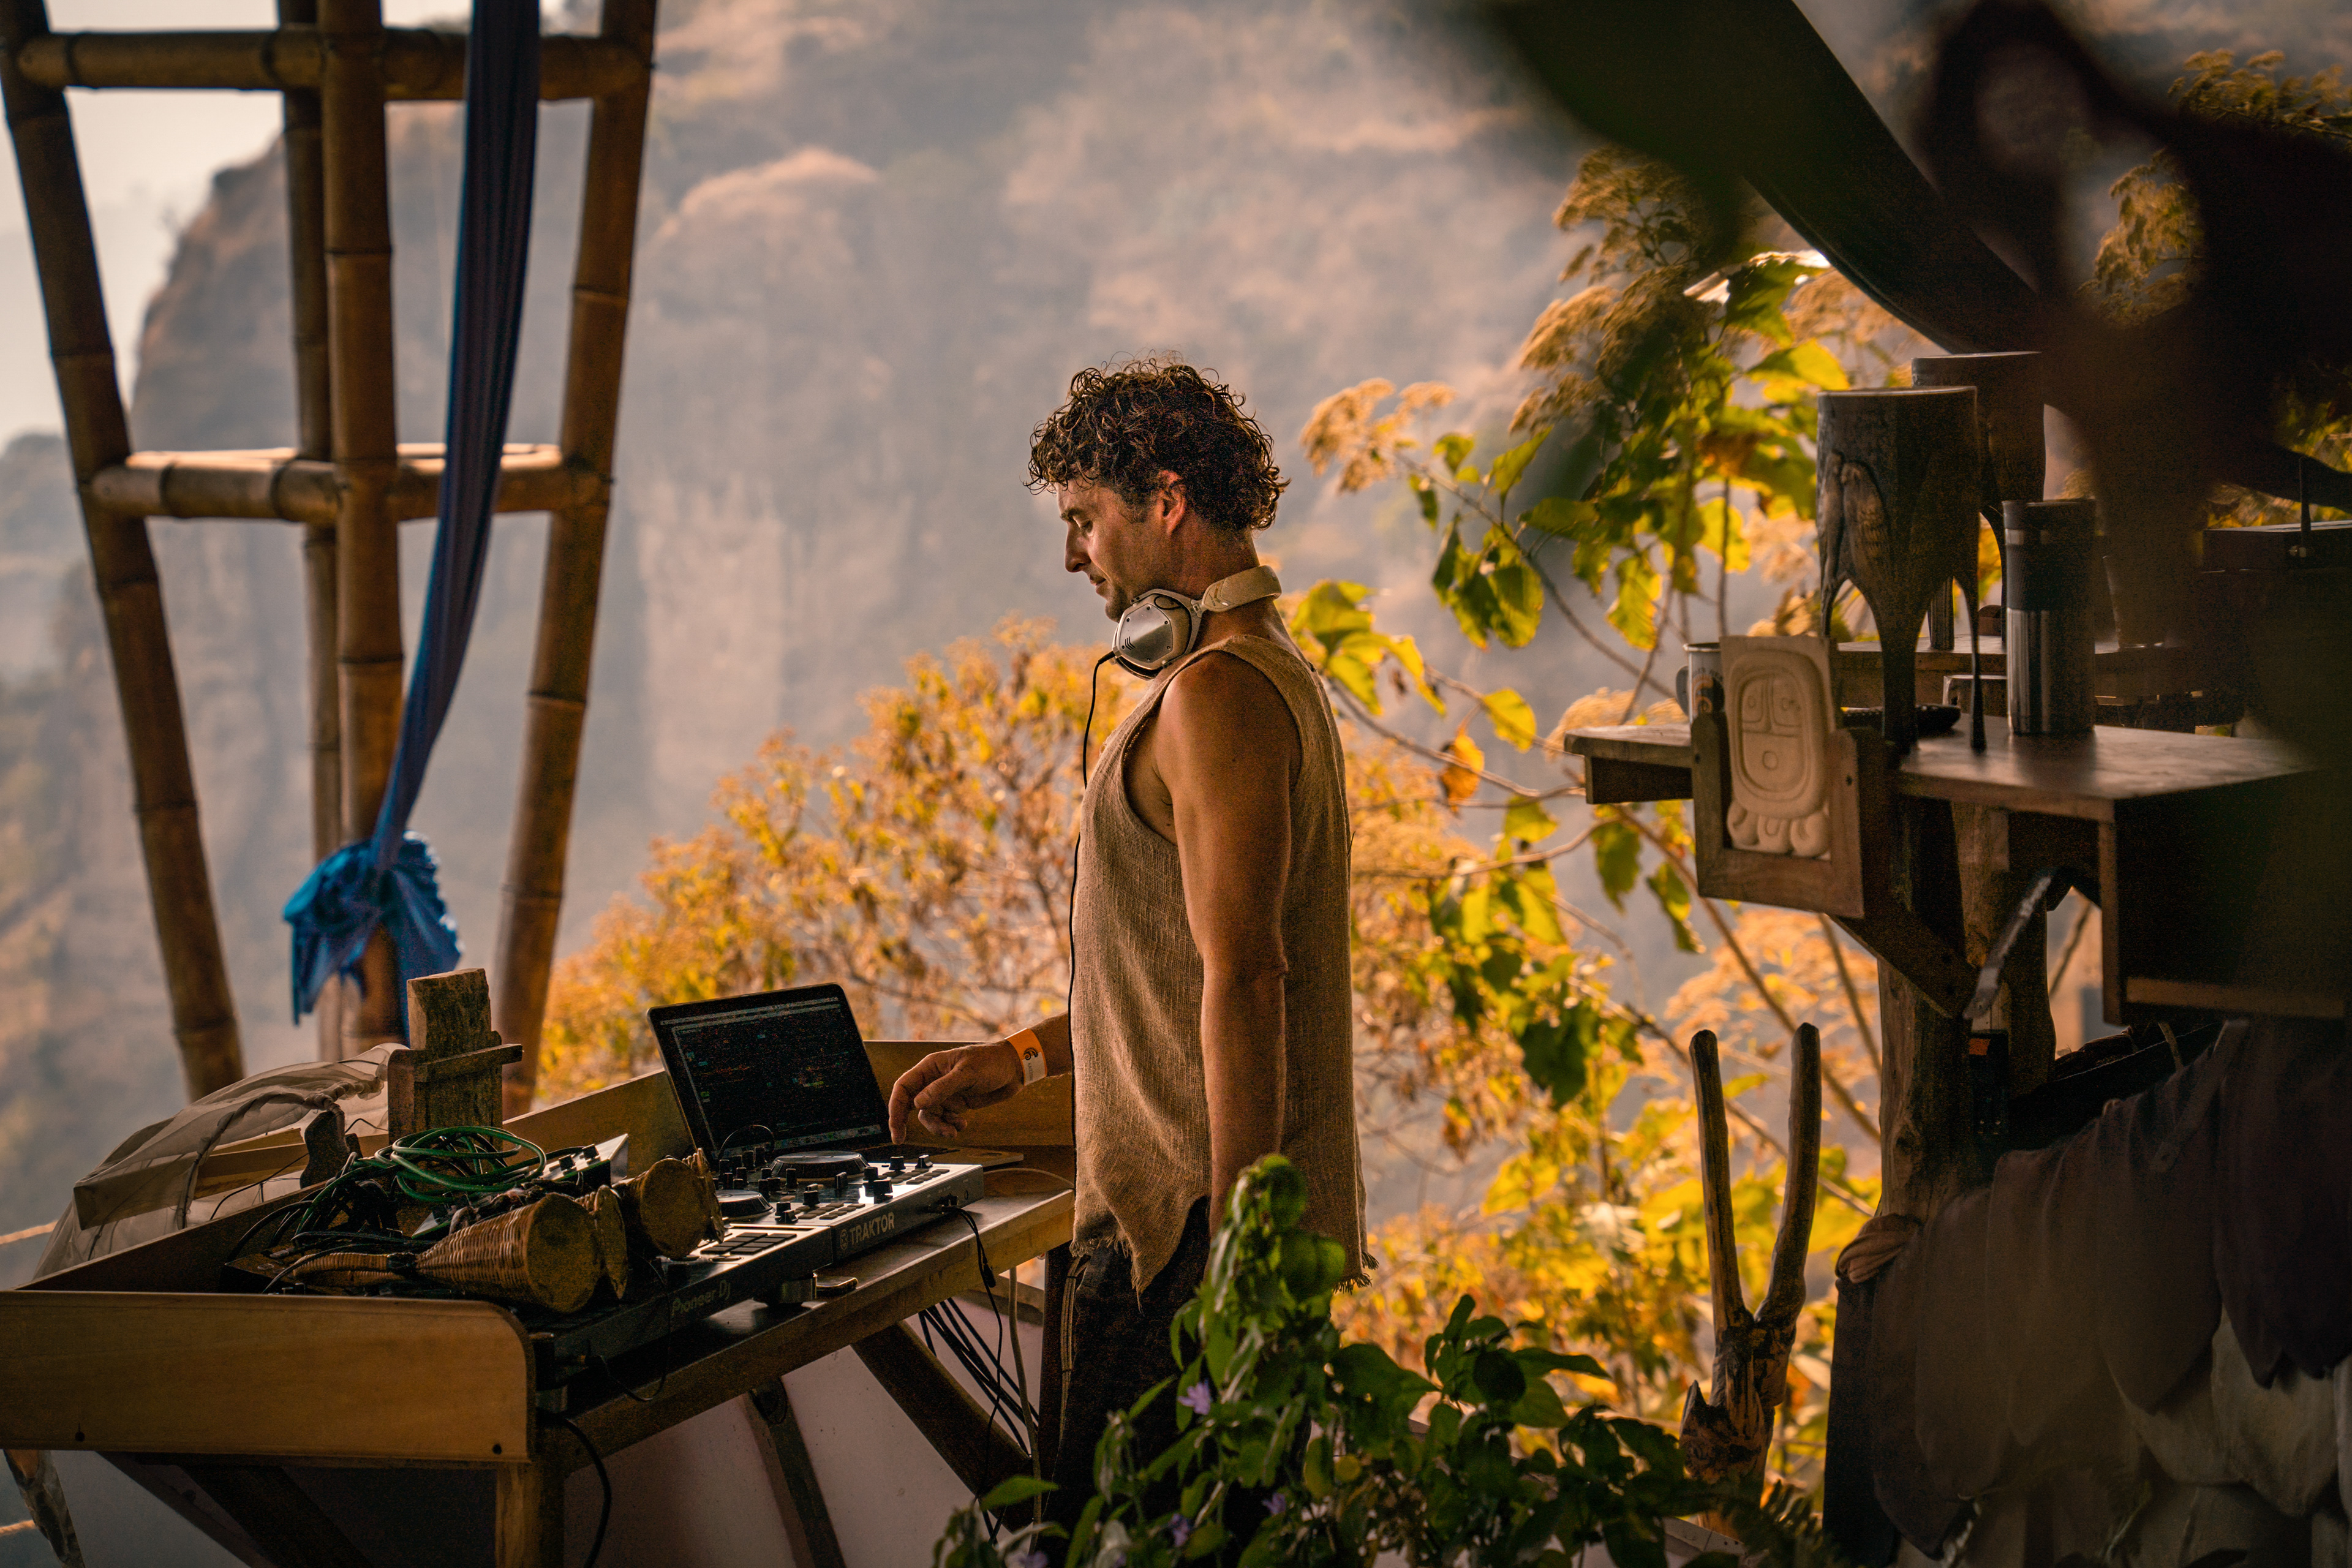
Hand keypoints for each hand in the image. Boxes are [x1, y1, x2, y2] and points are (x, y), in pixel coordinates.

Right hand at [888, 1040, 1023, 1141]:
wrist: (1014, 1068)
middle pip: (911, 1105)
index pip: (904, 1087)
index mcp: (931, 1067)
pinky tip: (963, 1125)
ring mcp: (945, 1093)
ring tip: (953, 1130)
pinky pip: (945, 1119)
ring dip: (938, 1127)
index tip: (895, 1127)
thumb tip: (917, 1104)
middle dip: (906, 1122)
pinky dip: (951, 1126)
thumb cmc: (991, 1061)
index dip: (895, 1107)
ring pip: (930, 1116)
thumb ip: (942, 1088)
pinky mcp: (957, 1103)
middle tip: (902, 1139)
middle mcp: (934, 1081)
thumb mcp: (967, 1073)